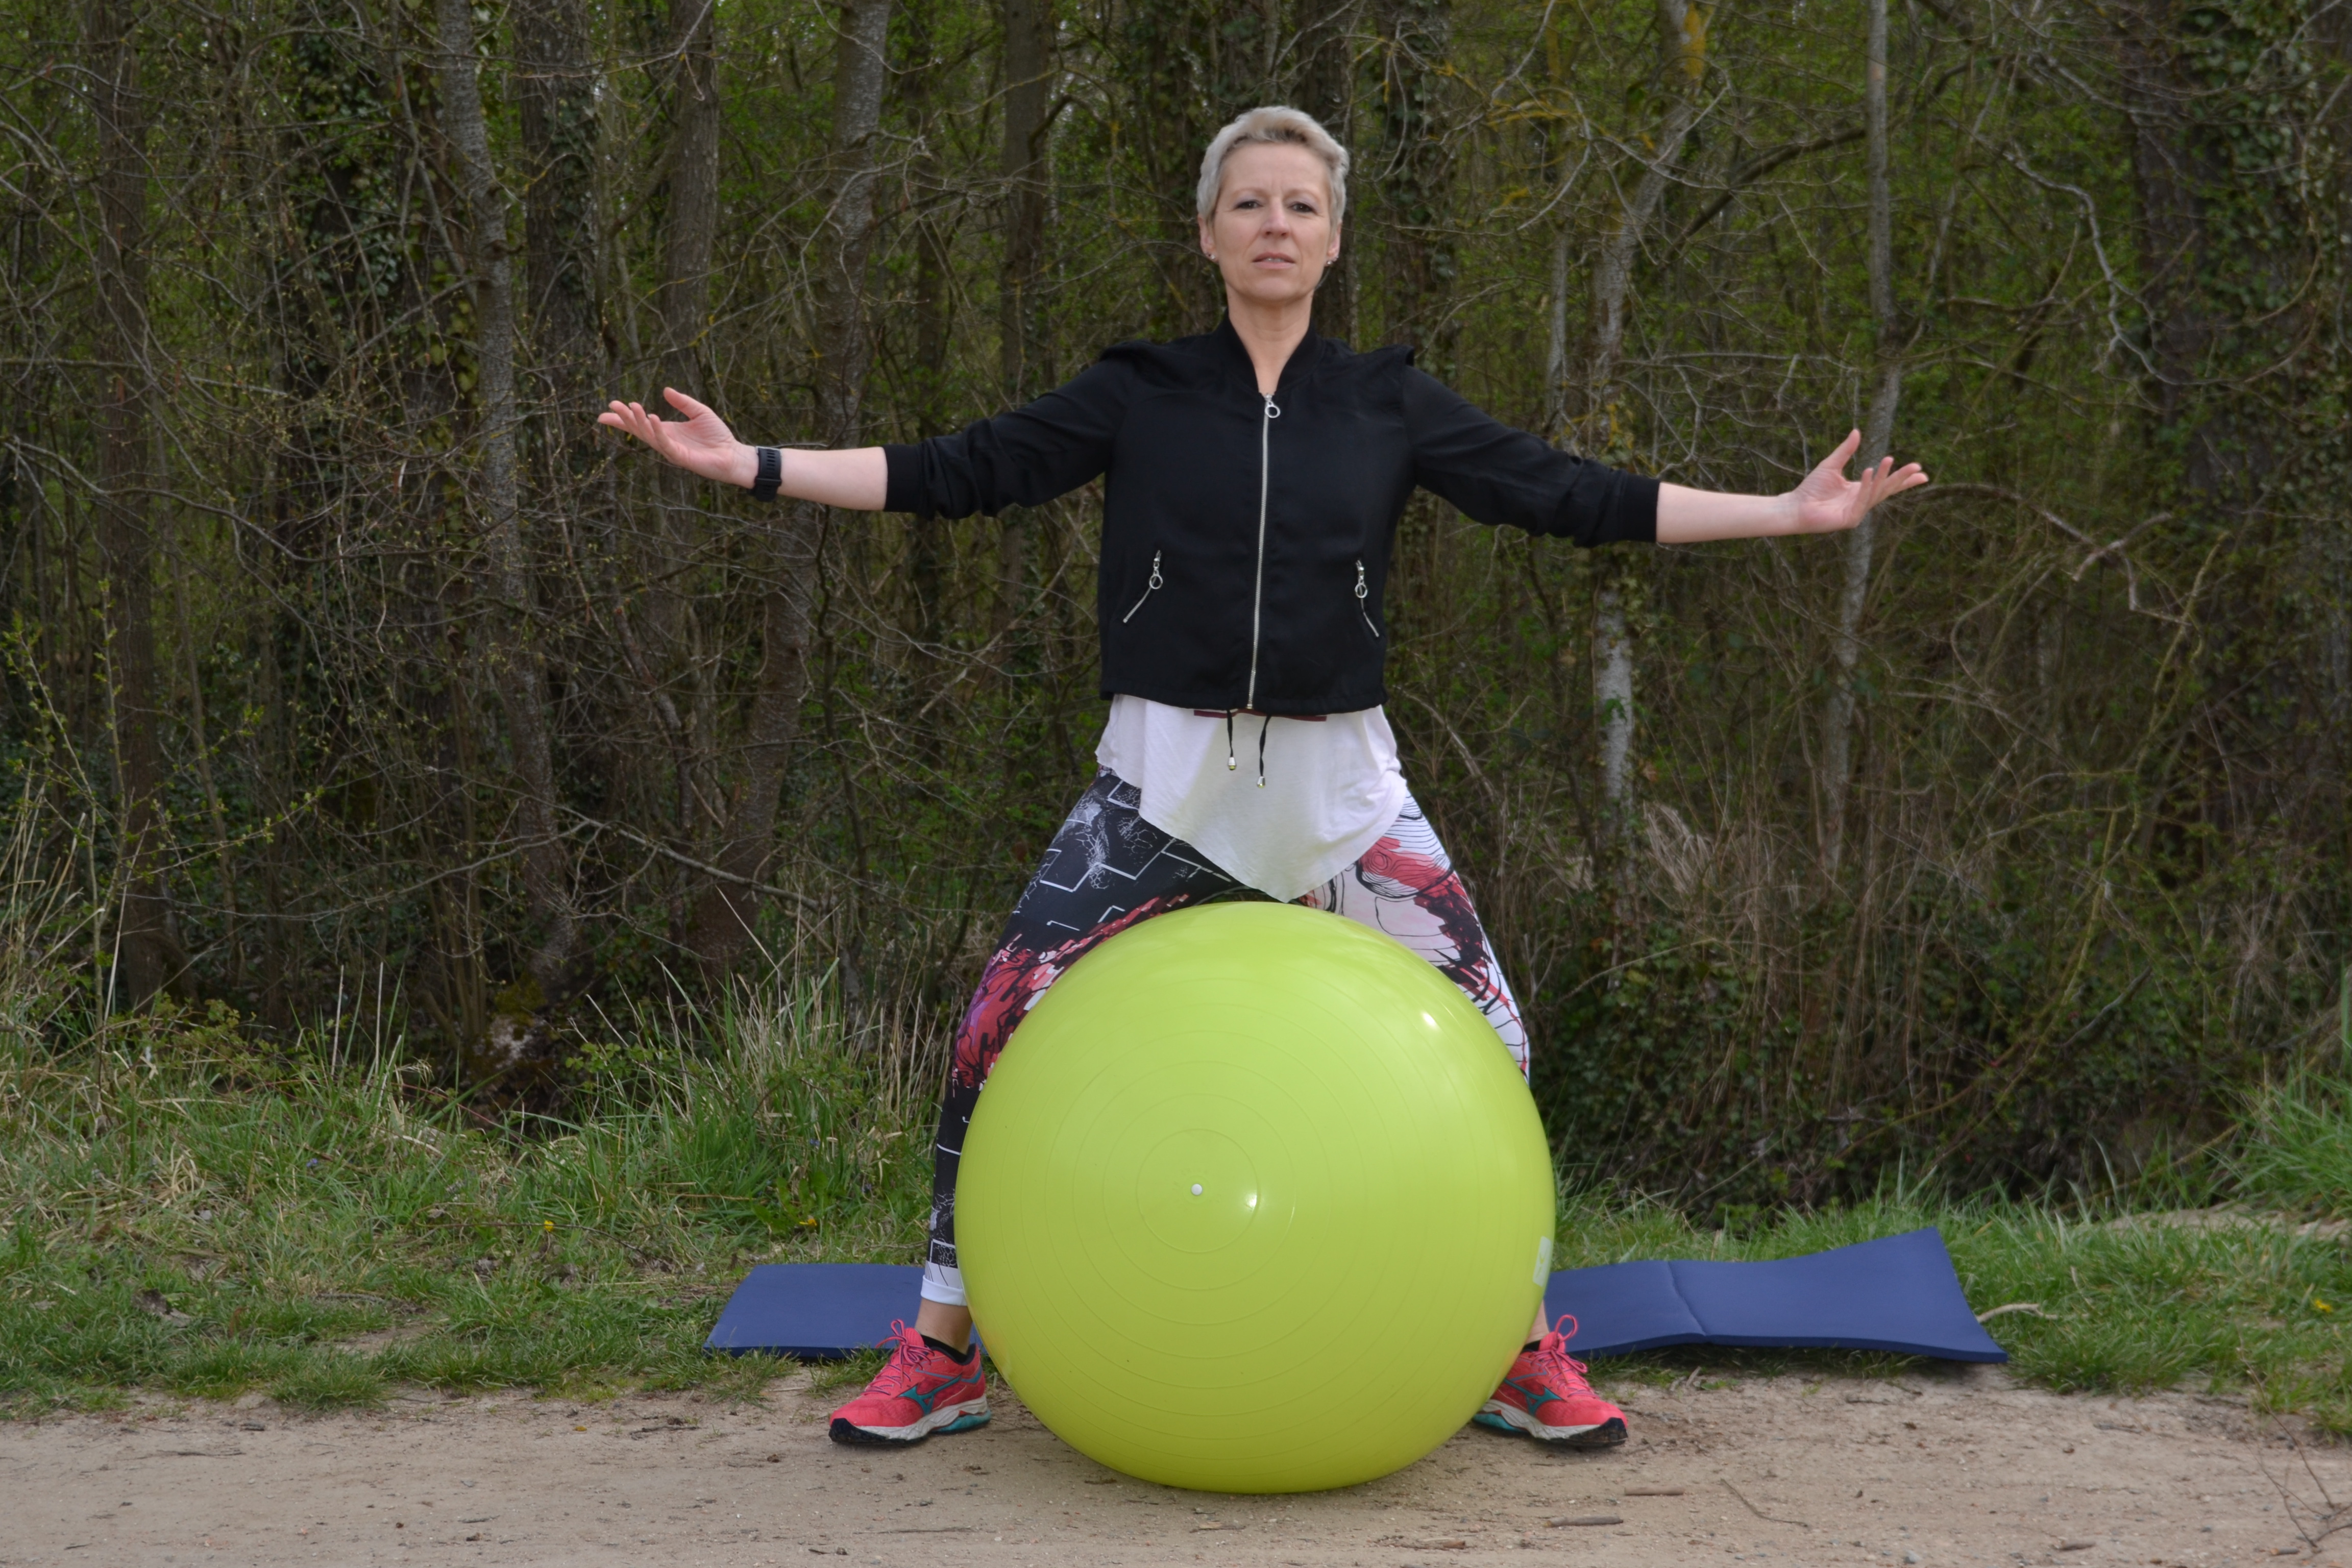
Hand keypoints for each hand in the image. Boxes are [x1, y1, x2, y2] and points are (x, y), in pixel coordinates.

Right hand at [598, 387, 757, 489]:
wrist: (732, 454)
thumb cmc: (717, 436)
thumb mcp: (699, 412)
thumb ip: (682, 402)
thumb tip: (665, 390)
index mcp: (667, 431)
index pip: (641, 424)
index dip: (624, 418)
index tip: (608, 408)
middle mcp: (665, 441)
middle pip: (639, 430)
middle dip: (625, 418)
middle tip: (612, 405)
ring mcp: (671, 450)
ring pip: (648, 436)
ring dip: (638, 421)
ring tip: (631, 406)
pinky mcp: (680, 457)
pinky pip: (665, 443)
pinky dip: (658, 431)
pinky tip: (653, 418)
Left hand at [1786, 428, 1928, 532]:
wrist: (1795, 505)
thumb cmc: (1811, 488)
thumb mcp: (1831, 465)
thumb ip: (1846, 450)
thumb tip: (1857, 431)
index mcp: (1860, 491)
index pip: (1886, 484)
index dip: (1903, 479)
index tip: (1921, 473)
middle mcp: (1861, 502)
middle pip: (1886, 489)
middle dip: (1902, 479)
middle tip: (1918, 468)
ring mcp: (1857, 512)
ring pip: (1875, 493)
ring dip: (1883, 477)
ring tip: (1889, 460)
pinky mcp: (1849, 519)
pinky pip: (1861, 501)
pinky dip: (1866, 487)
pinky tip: (1869, 472)